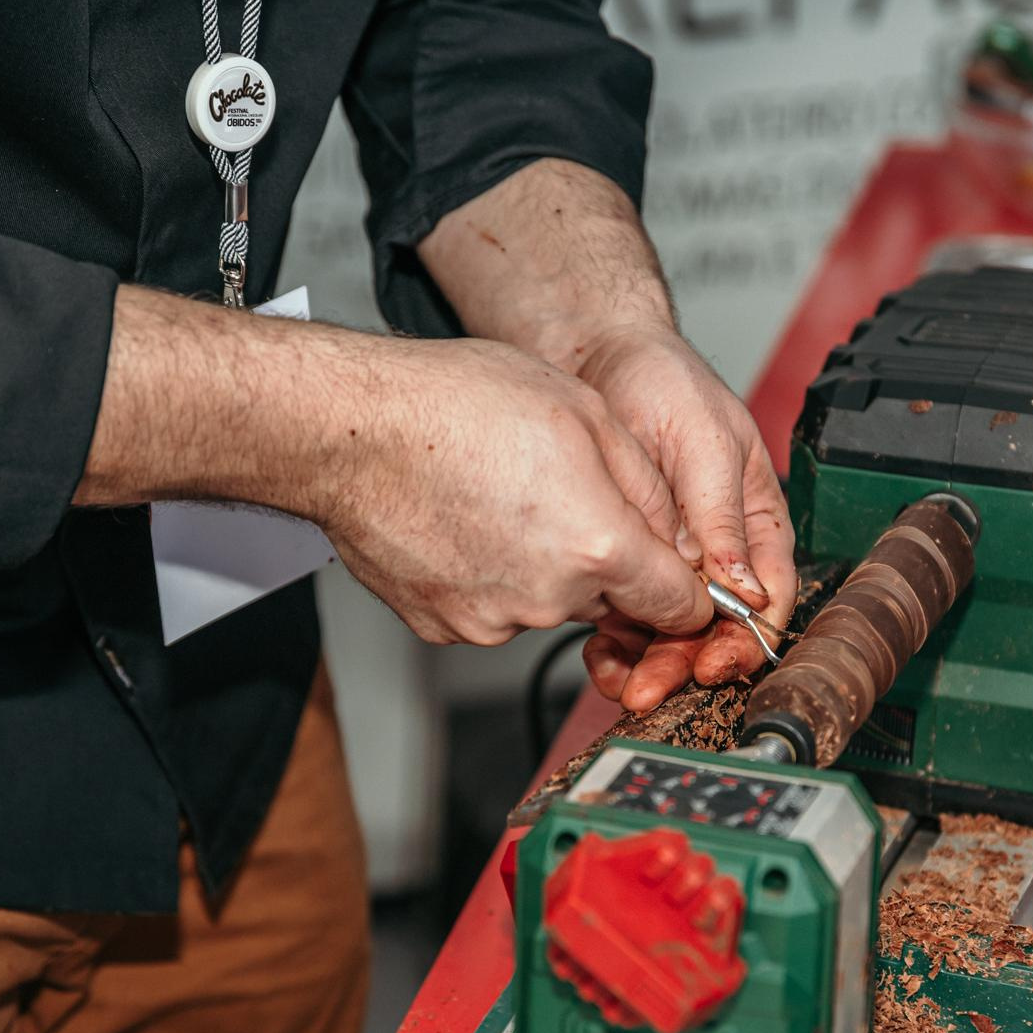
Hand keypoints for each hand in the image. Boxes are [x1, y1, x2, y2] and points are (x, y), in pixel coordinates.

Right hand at [313, 335, 711, 646]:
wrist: (348, 428)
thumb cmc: (458, 403)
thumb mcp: (587, 414)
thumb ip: (650, 489)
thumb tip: (682, 537)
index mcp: (598, 547)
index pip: (678, 606)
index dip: (685, 586)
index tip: (674, 569)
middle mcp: (548, 600)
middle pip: (610, 602)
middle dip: (604, 560)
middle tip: (561, 495)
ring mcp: (490, 621)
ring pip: (549, 604)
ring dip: (544, 567)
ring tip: (503, 498)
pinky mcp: (443, 628)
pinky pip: (493, 608)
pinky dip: (491, 577)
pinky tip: (466, 522)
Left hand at [569, 325, 795, 711]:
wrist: (595, 354)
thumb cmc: (666, 380)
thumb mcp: (708, 441)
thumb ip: (725, 514)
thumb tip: (747, 586)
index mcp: (755, 521)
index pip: (770, 597)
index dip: (747, 638)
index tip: (716, 661)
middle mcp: (716, 549)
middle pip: (715, 627)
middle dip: (688, 663)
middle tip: (656, 688)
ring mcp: (668, 558)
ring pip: (669, 630)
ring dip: (649, 663)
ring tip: (624, 684)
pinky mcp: (622, 558)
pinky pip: (625, 614)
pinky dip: (614, 642)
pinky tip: (599, 656)